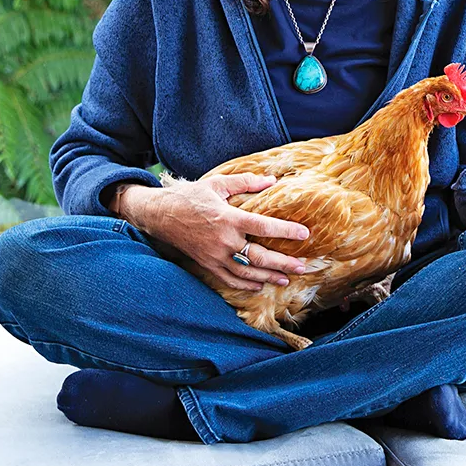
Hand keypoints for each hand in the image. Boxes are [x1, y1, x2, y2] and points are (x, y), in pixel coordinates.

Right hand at [151, 173, 309, 292]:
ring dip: (269, 277)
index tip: (304, 234)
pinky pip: (230, 279)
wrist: (161, 215)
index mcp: (228, 218)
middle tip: (302, 266)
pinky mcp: (208, 265)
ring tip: (286, 278)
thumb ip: (246, 182)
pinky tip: (260, 285)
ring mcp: (215, 256)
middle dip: (283, 263)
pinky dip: (246, 284)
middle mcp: (224, 240)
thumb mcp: (218, 184)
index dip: (285, 231)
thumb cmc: (191, 196)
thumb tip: (271, 180)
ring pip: (247, 272)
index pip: (263, 226)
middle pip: (259, 257)